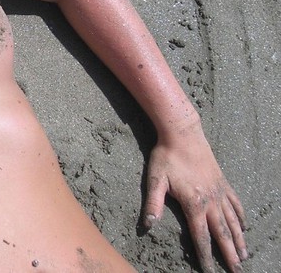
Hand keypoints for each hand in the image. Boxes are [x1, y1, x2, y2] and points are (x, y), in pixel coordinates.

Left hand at [143, 125, 247, 271]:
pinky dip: (241, 218)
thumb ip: (152, 203)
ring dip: (239, 240)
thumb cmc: (166, 156)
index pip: (201, 236)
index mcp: (194, 203)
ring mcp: (219, 192)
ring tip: (244, 257)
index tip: (210, 271)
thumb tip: (147, 225)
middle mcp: (211, 201)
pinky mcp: (223, 182)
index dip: (205, 256)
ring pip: (233, 221)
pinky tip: (244, 227)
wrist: (183, 133)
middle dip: (229, 255)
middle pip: (223, 233)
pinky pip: (236, 204)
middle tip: (237, 272)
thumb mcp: (155, 179)